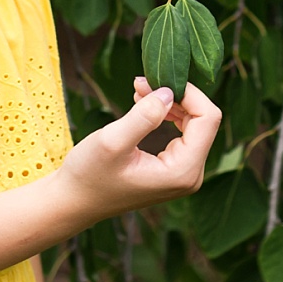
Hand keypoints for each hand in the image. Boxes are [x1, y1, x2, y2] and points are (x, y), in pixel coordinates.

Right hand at [53, 76, 221, 221]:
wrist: (75, 201)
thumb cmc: (89, 175)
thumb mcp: (112, 141)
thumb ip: (144, 116)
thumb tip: (169, 92)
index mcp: (182, 171)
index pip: (208, 119)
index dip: (188, 93)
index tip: (156, 80)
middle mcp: (190, 175)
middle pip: (204, 120)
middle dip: (176, 95)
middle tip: (142, 82)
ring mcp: (184, 174)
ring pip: (194, 124)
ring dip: (170, 102)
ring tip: (140, 90)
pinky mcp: (174, 170)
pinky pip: (183, 134)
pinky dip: (166, 114)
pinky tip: (145, 104)